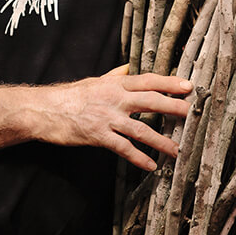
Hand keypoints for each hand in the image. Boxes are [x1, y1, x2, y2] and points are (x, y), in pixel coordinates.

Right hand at [38, 64, 191, 170]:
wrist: (44, 109)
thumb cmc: (69, 95)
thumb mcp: (94, 81)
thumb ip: (114, 75)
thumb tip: (128, 68)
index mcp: (115, 83)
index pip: (148, 80)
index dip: (169, 82)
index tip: (187, 85)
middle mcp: (115, 98)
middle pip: (150, 101)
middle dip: (173, 107)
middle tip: (191, 112)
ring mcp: (107, 117)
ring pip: (141, 129)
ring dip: (161, 140)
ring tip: (177, 150)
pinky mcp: (99, 135)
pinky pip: (123, 148)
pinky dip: (139, 158)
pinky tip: (151, 166)